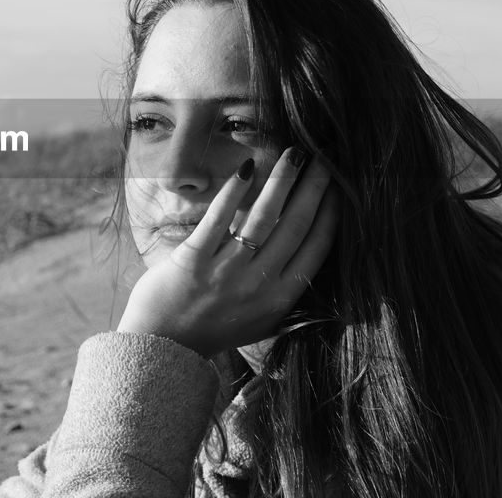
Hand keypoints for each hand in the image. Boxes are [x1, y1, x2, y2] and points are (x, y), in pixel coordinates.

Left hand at [117, 147, 337, 357]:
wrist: (161, 347)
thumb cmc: (213, 330)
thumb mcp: (260, 321)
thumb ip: (284, 293)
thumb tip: (314, 259)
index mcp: (280, 300)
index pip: (316, 248)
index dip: (331, 214)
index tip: (339, 186)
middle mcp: (258, 286)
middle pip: (295, 226)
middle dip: (313, 188)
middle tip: (324, 158)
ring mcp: (225, 273)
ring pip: (263, 218)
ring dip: (282, 181)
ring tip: (294, 153)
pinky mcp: (193, 260)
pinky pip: (219, 219)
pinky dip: (235, 191)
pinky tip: (248, 167)